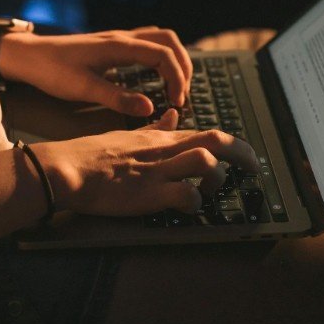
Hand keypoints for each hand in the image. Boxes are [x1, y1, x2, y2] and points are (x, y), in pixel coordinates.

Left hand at [0, 26, 193, 114]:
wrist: (28, 55)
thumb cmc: (52, 71)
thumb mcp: (83, 89)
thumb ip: (117, 98)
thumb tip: (151, 108)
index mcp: (119, 46)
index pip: (163, 54)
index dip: (177, 78)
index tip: (177, 103)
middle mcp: (122, 38)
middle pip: (168, 40)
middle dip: (183, 65)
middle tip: (181, 95)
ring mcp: (117, 39)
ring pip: (158, 38)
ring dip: (173, 59)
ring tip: (175, 87)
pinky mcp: (111, 45)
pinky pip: (146, 43)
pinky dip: (160, 57)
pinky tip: (155, 77)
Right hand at [32, 110, 258, 216]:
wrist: (68, 167)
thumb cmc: (94, 154)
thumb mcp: (129, 134)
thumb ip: (155, 128)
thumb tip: (173, 115)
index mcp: (162, 138)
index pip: (208, 132)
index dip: (234, 144)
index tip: (246, 157)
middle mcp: (165, 150)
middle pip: (216, 140)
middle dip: (242, 154)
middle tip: (254, 169)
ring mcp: (158, 170)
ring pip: (205, 161)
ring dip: (216, 178)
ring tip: (210, 192)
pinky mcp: (149, 192)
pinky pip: (185, 195)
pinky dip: (195, 203)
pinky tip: (189, 209)